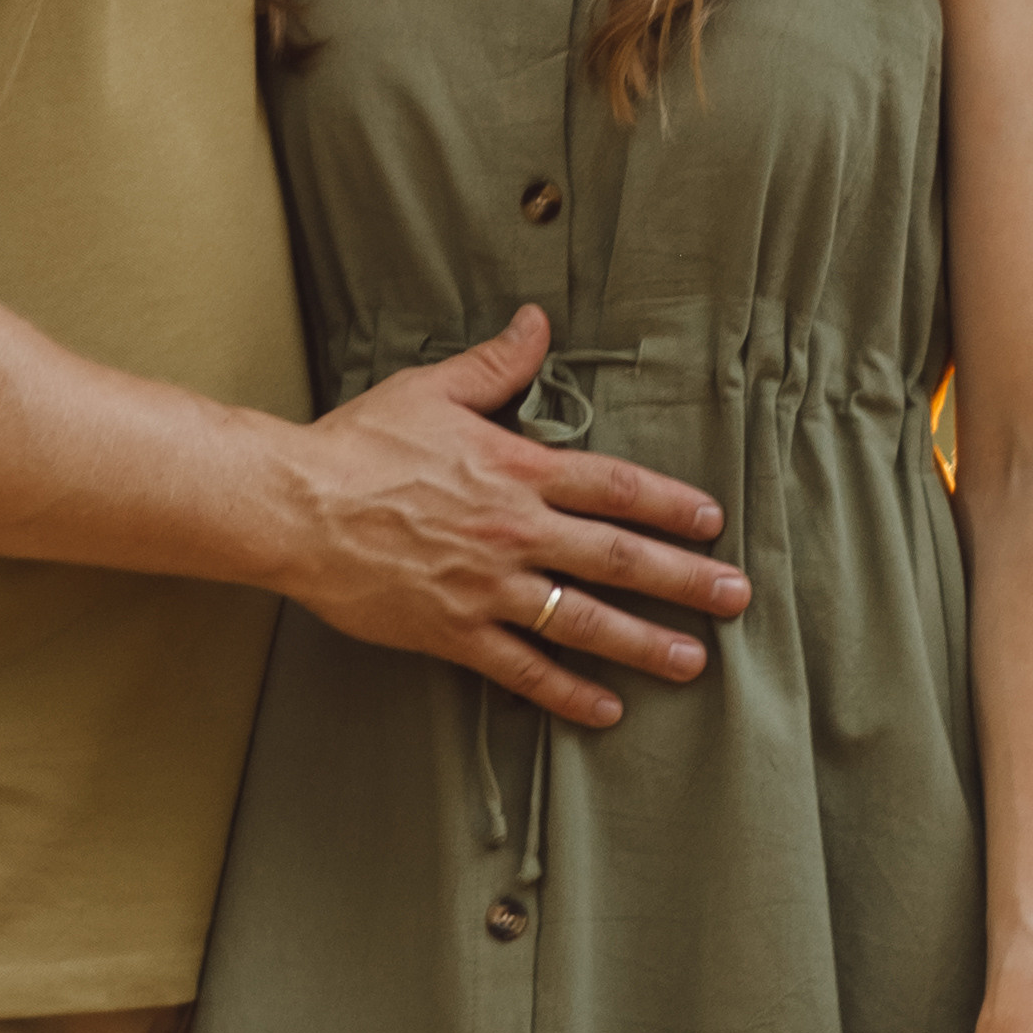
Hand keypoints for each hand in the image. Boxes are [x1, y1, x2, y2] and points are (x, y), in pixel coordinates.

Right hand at [285, 306, 750, 728]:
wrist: (296, 506)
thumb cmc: (361, 444)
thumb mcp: (433, 390)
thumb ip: (496, 365)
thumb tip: (537, 322)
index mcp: (516, 469)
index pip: (615, 488)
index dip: (671, 505)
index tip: (712, 521)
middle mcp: (514, 531)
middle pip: (618, 557)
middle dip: (685, 580)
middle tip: (737, 597)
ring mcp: (486, 586)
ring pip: (582, 620)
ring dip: (644, 642)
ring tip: (693, 661)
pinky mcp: (453, 632)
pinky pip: (522, 669)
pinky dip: (567, 692)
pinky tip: (606, 709)